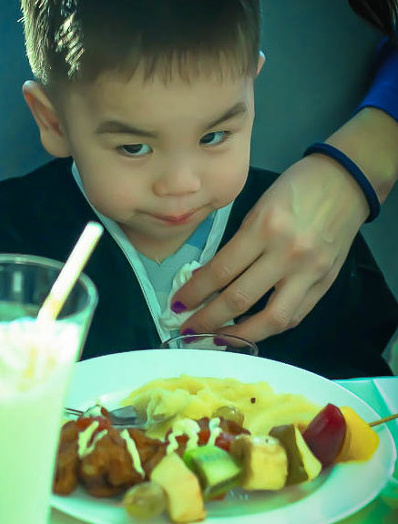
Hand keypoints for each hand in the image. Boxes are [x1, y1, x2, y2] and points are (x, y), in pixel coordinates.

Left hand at [172, 154, 368, 342]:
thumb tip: (209, 279)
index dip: (195, 292)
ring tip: (217, 340)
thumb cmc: (296, 188)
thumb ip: (238, 245)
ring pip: (270, 320)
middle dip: (207, 319)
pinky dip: (270, 328)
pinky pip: (294, 316)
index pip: (221, 271)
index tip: (178, 304)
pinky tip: (251, 331)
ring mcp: (309, 273)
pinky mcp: (324, 284)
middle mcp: (287, 254)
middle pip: (239, 299)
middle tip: (188, 330)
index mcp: (264, 228)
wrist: (346, 183)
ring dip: (239, 336)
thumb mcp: (258, 208)